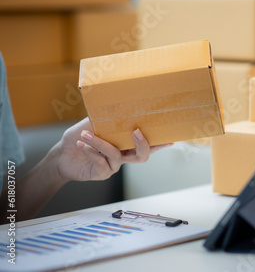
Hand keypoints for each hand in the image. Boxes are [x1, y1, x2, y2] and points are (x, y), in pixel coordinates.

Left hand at [52, 118, 171, 182]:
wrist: (62, 153)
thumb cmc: (80, 136)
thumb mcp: (94, 122)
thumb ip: (106, 117)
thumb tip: (117, 103)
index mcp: (125, 144)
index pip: (145, 144)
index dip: (159, 144)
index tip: (170, 139)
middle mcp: (122, 156)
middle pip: (142, 157)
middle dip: (143, 144)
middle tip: (136, 131)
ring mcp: (113, 166)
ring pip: (115, 154)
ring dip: (100, 143)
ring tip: (86, 134)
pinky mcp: (101, 173)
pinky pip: (101, 161)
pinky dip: (90, 151)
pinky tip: (81, 144)